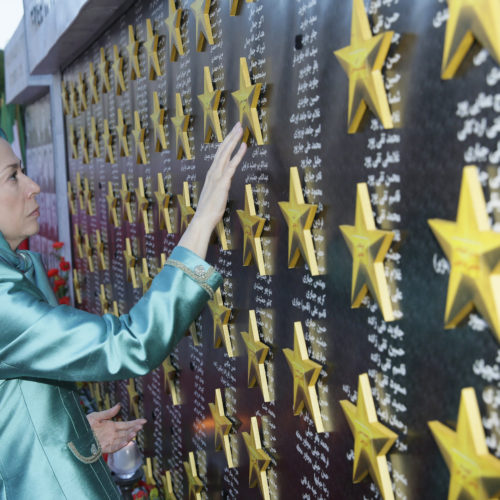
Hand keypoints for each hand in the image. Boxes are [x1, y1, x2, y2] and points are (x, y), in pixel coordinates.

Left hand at [86, 403, 146, 453]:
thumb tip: (119, 405)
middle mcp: (112, 434)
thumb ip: (108, 413)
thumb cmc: (84, 425)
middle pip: (126, 432)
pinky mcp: (103, 448)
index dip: (135, 423)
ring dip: (129, 437)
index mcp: (111, 426)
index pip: (126, 425)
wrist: (73, 436)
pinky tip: (126, 442)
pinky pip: (113, 448)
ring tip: (135, 432)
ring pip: (122, 440)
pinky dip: (120, 445)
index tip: (144, 421)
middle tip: (141, 426)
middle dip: (134, 429)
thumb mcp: (96, 416)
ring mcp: (108, 442)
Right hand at [178, 122, 246, 257]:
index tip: (233, 134)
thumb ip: (219, 188)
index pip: (220, 154)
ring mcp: (217, 176)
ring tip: (240, 129)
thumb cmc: (209, 210)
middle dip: (230, 136)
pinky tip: (243, 146)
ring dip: (233, 140)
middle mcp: (213, 172)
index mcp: (212, 174)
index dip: (226, 143)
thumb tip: (222, 187)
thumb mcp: (215, 195)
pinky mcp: (223, 182)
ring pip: (225, 153)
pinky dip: (238, 154)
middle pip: (222, 149)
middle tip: (238, 124)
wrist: (203, 219)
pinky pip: (232, 165)